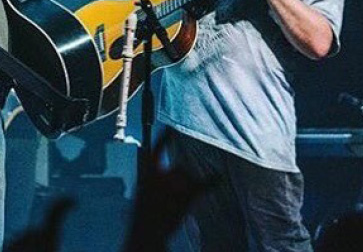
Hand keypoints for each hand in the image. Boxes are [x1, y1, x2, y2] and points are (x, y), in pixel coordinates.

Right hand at [124, 132, 217, 251]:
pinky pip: (203, 184)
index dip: (165, 139)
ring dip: (188, 188)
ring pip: (189, 177)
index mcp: (146, 172)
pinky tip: (218, 177)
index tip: (170, 129)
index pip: (156, 149)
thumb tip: (178, 174)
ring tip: (178, 204)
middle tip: (172, 197)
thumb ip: (157, 179)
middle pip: (180, 168)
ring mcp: (175, 183)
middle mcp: (161, 174)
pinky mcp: (187, 194)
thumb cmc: (145, 215)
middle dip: (180, 179)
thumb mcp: (144, 191)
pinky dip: (212, 180)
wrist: (147, 233)